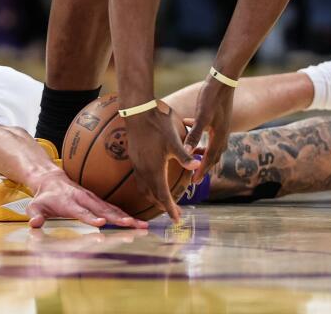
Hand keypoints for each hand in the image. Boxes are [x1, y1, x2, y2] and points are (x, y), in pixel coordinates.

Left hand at [26, 169, 146, 229]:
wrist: (51, 180)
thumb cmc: (43, 197)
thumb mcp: (34, 206)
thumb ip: (35, 215)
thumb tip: (34, 223)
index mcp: (69, 202)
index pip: (81, 211)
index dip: (91, 217)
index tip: (101, 223)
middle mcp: (83, 199)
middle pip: (102, 210)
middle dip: (117, 218)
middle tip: (131, 225)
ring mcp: (92, 199)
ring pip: (111, 209)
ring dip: (127, 217)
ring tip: (141, 225)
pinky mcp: (97, 201)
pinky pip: (113, 208)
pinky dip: (125, 215)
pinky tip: (138, 222)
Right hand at [124, 104, 198, 222]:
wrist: (137, 111)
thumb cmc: (157, 124)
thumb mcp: (174, 140)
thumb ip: (184, 155)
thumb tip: (197, 166)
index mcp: (154, 169)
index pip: (162, 196)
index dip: (170, 209)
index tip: (177, 219)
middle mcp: (143, 170)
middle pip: (152, 195)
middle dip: (162, 206)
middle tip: (173, 212)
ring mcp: (136, 164)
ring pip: (143, 188)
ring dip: (153, 197)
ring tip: (162, 200)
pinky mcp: (133, 158)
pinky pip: (139, 179)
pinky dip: (147, 187)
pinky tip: (153, 180)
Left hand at [182, 78, 234, 185]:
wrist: (223, 80)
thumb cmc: (212, 97)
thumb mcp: (202, 116)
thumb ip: (195, 134)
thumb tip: (188, 153)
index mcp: (219, 136)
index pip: (210, 160)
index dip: (202, 172)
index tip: (194, 183)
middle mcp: (222, 133)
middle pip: (213, 156)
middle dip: (204, 166)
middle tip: (194, 176)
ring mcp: (222, 126)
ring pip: (212, 145)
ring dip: (203, 152)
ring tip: (193, 156)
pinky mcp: (219, 118)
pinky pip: (210, 132)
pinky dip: (201, 135)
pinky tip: (188, 125)